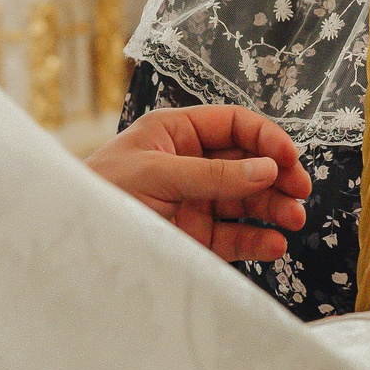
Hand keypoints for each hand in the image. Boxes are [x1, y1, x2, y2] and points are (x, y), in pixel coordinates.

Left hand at [88, 106, 313, 262]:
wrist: (69, 243)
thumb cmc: (101, 194)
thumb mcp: (156, 176)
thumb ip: (213, 173)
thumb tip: (267, 168)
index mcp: (176, 133)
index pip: (234, 125)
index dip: (266, 138)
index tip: (289, 159)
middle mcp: (190, 164)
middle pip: (248, 163)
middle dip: (277, 176)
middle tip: (300, 193)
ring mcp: (194, 202)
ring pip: (247, 201)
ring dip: (274, 208)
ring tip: (294, 220)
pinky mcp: (195, 238)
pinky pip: (234, 236)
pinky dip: (257, 240)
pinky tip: (275, 244)